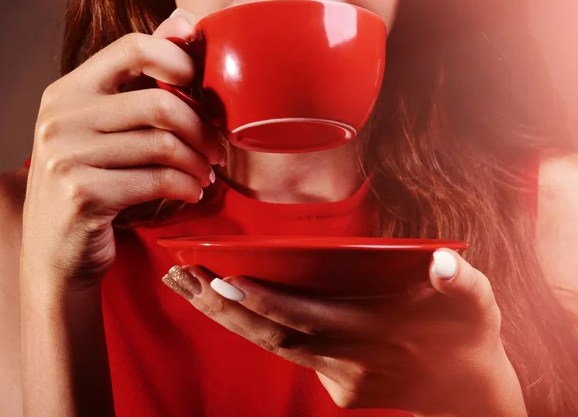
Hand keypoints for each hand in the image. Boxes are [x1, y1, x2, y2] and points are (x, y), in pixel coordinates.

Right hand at [22, 9, 226, 292]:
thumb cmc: (91, 181)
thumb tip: (185, 20)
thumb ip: (141, 75)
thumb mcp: (105, 125)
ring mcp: (66, 155)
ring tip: (205, 173)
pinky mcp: (83, 193)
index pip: (133, 47)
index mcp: (68, 90)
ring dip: (198, 163)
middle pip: (160, 103)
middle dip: (202, 128)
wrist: (55, 251)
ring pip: (164, 144)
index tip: (201, 86)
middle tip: (217, 148)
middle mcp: (61, 116)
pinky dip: (187, 186)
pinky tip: (192, 192)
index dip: (179, 59)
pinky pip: (158, 179)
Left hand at [162, 249, 527, 416]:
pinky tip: (223, 299)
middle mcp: (348, 359)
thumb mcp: (478, 303)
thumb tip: (440, 261)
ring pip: (272, 345)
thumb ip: (460, 281)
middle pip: (270, 335)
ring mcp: (339, 378)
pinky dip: (254, 326)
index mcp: (374, 331)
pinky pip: (289, 351)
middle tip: (179, 274)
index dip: (263, 301)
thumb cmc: (469, 335)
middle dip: (219, 307)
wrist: (470, 395)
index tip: (220, 279)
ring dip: (226, 315)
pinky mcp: (337, 389)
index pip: (306, 317)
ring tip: (187, 282)